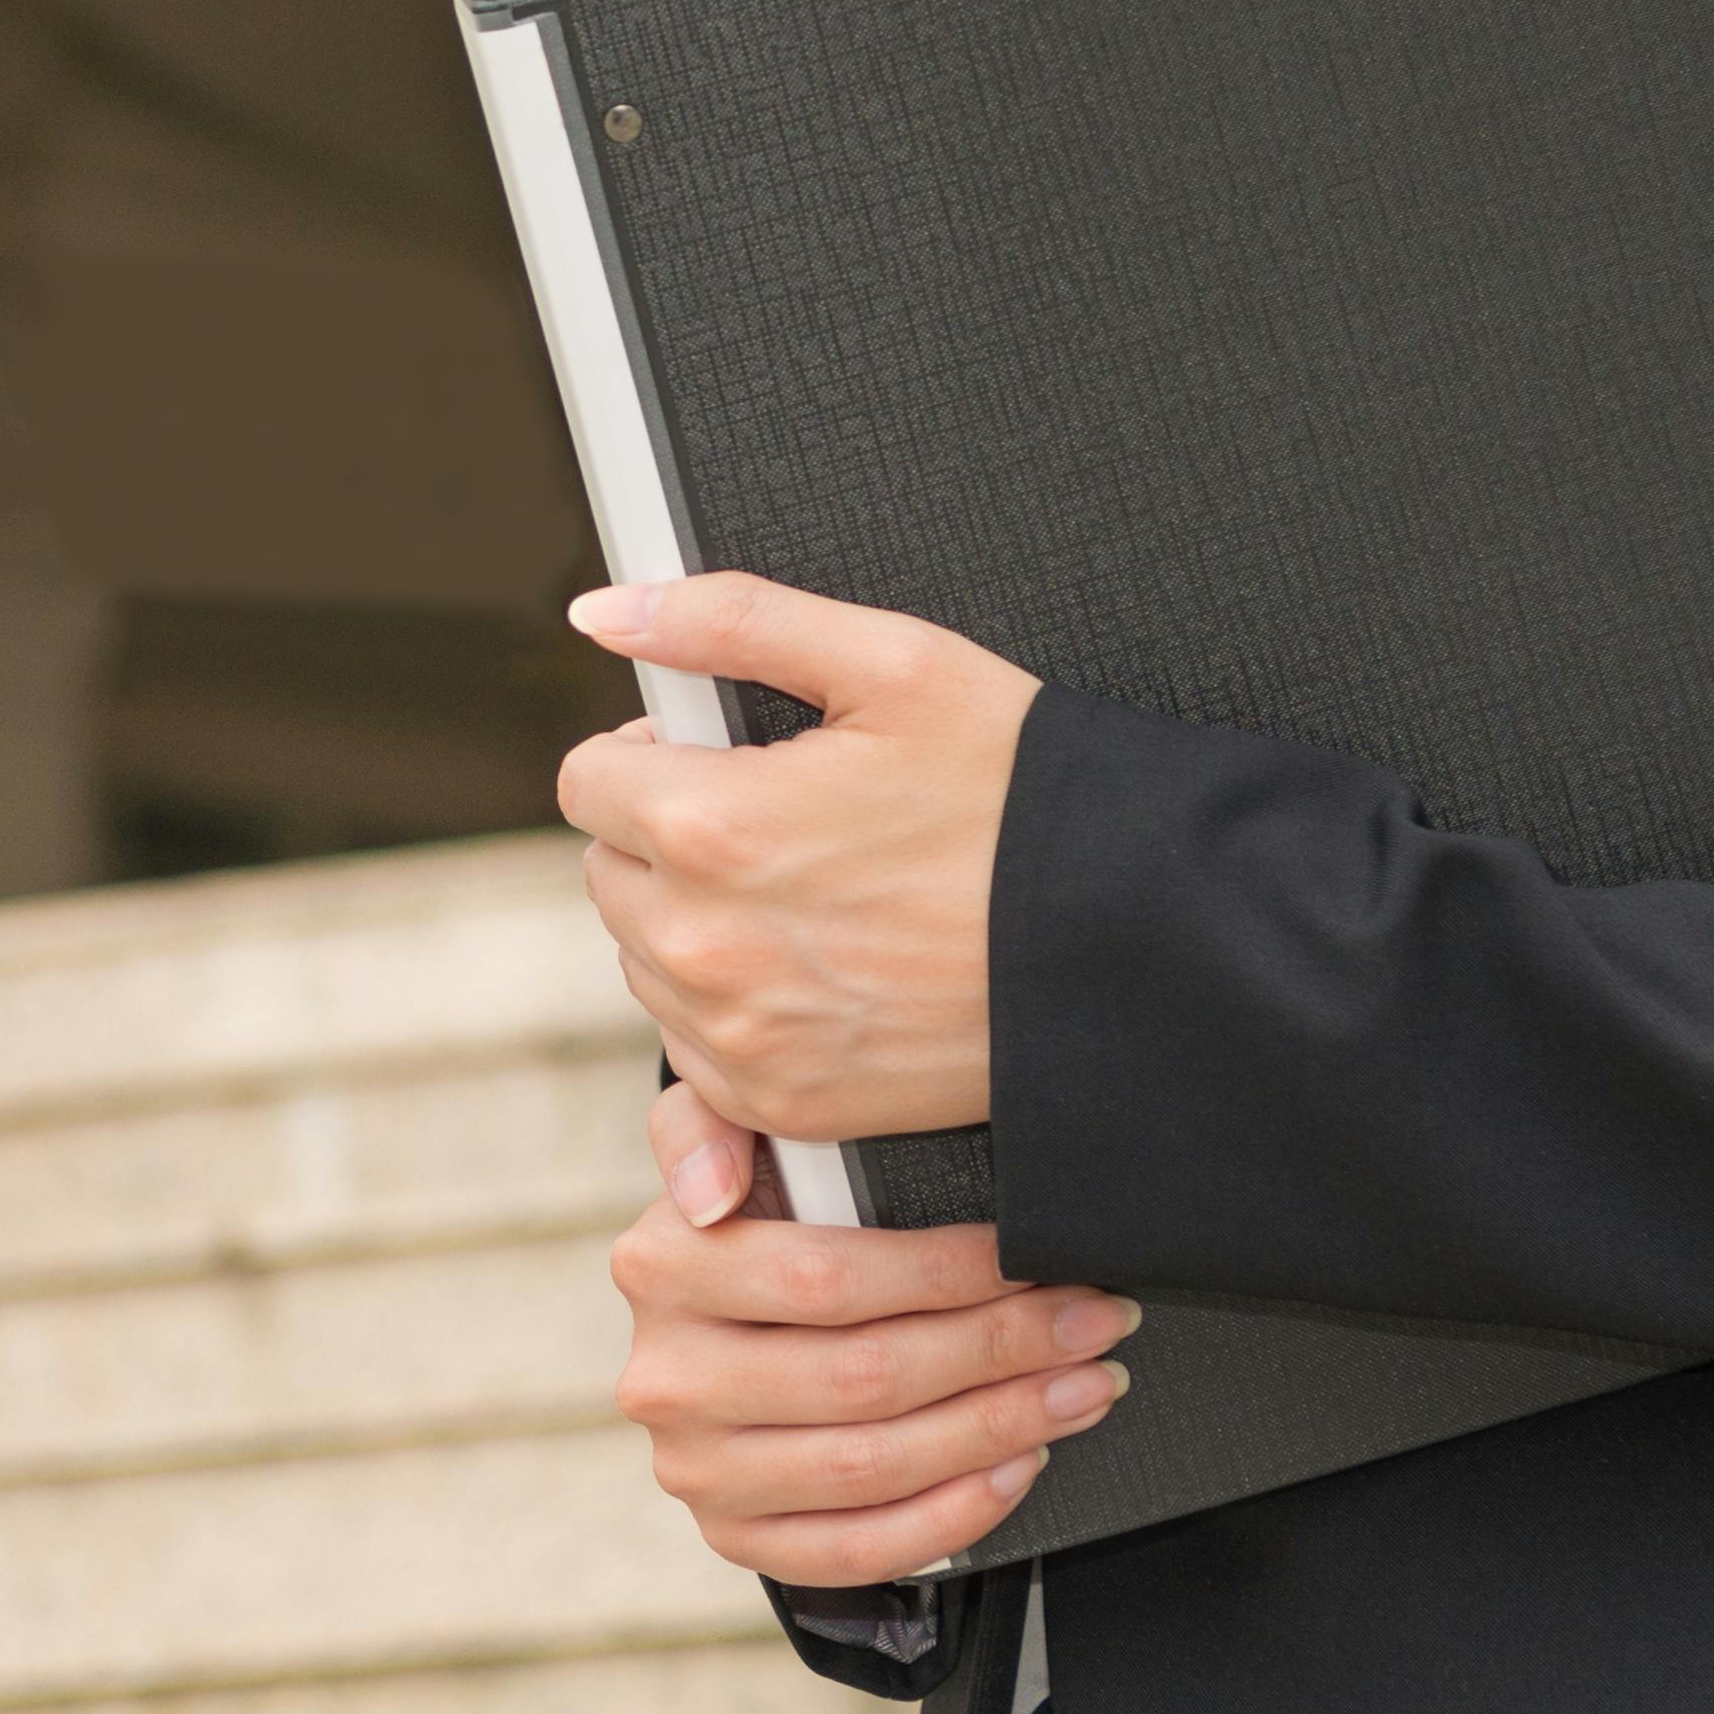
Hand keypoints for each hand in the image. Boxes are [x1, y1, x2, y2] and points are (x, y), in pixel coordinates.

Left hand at [559, 572, 1036, 1140]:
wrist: (1127, 941)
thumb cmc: (1022, 795)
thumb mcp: (890, 664)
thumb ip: (725, 621)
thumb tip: (604, 610)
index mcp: (711, 825)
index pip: (586, 779)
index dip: (657, 755)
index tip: (725, 759)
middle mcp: (704, 943)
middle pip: (611, 870)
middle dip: (674, 839)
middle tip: (792, 825)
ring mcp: (737, 1035)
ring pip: (648, 958)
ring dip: (700, 923)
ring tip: (820, 897)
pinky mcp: (777, 1103)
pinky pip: (695, 1046)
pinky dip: (737, 1008)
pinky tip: (827, 967)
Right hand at [613, 1080, 1139, 1587]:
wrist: (721, 1326)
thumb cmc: (761, 1225)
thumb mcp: (734, 1146)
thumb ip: (711, 1126)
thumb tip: (710, 1192)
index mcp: (663, 1269)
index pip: (828, 1279)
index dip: (952, 1273)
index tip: (1042, 1259)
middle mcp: (667, 1380)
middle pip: (866, 1377)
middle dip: (1004, 1349)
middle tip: (1094, 1323)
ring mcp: (697, 1471)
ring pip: (873, 1465)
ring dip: (1003, 1426)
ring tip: (1084, 1387)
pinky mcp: (734, 1538)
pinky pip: (858, 1549)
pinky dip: (954, 1513)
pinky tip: (1020, 1465)